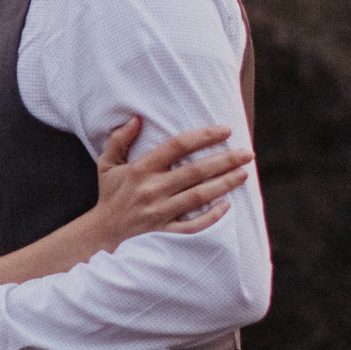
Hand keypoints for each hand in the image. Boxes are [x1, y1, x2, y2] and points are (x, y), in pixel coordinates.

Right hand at [92, 116, 253, 245]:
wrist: (102, 230)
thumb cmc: (109, 192)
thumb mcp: (107, 162)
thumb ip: (120, 139)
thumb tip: (137, 119)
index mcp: (141, 169)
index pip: (177, 146)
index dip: (203, 136)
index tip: (226, 131)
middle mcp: (153, 189)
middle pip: (195, 172)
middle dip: (225, 161)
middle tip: (248, 153)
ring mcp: (160, 211)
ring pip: (198, 197)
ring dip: (224, 185)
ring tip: (244, 174)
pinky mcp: (164, 229)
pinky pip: (191, 226)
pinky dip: (210, 217)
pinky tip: (227, 206)